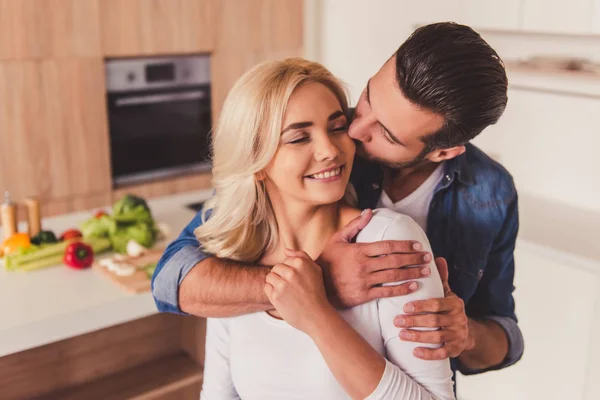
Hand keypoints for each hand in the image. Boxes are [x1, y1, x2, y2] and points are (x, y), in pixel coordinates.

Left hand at [264, 249, 332, 333]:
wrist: (317, 316)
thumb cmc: (317, 292)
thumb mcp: (315, 270)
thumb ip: (301, 256)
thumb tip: (286, 250)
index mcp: (300, 263)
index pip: (285, 260)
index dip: (290, 270)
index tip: (297, 279)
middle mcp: (291, 272)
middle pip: (276, 268)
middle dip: (281, 276)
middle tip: (291, 287)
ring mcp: (282, 285)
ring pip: (269, 276)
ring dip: (275, 283)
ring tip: (286, 291)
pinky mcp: (276, 296)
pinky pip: (266, 287)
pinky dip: (272, 292)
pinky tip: (282, 297)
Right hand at [317, 209, 431, 308]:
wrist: (316, 285)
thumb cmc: (327, 260)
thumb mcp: (337, 239)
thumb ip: (355, 225)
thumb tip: (369, 211)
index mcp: (359, 250)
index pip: (387, 246)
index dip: (405, 245)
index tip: (417, 245)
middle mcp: (363, 265)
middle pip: (394, 260)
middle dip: (414, 258)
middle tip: (428, 257)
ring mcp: (364, 281)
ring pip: (393, 276)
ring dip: (412, 273)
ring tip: (426, 271)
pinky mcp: (363, 295)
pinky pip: (386, 291)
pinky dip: (401, 289)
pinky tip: (413, 286)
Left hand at [394, 257, 474, 359]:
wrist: (467, 331)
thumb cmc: (448, 309)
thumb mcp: (446, 293)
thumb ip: (440, 278)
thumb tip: (437, 257)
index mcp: (455, 303)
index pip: (437, 304)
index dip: (421, 306)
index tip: (404, 307)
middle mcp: (459, 319)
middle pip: (435, 321)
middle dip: (414, 321)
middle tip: (396, 321)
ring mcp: (458, 335)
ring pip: (437, 337)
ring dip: (418, 336)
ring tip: (401, 335)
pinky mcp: (456, 349)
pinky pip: (443, 353)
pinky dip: (429, 353)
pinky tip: (415, 352)